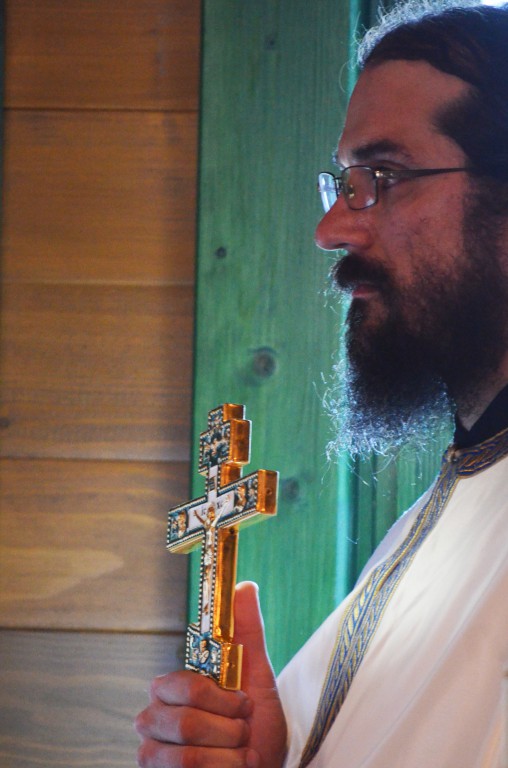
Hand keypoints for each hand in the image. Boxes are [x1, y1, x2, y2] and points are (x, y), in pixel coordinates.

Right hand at [135, 581, 287, 767]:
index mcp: (173, 688)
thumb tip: (244, 586)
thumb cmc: (256, 726)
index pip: (182, 685)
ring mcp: (152, 753)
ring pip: (189, 754)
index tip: (244, 703)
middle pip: (185, 721)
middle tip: (243, 730)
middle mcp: (154, 718)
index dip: (220, 697)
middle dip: (229, 729)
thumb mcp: (258, 677)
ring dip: (229, 755)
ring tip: (240, 754)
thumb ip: (247, 632)